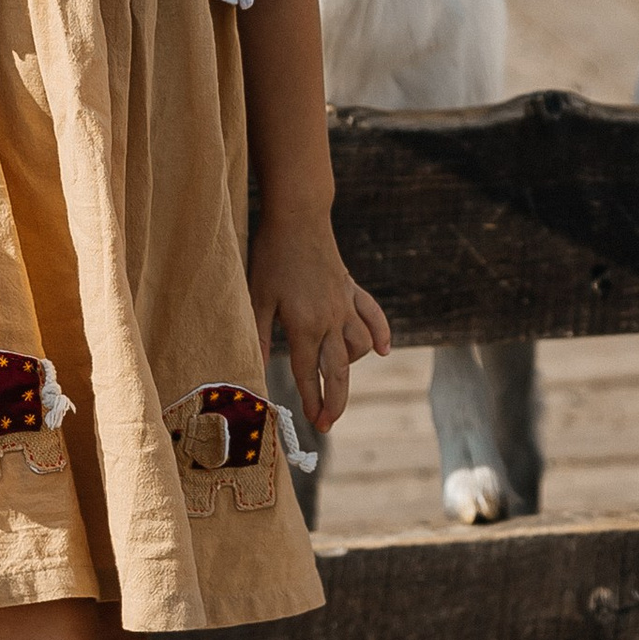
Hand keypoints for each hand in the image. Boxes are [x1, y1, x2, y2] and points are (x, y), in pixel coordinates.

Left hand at [256, 202, 392, 432]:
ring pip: (359, 346)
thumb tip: (256, 372)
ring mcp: (345, 304)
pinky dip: (381, 333)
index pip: (309, 373)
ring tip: (336, 377)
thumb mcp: (257, 297)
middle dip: (336, 400)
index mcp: (305, 325)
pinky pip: (374, 316)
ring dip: (350, 366)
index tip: (312, 423)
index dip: (311, 400)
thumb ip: (260, 337)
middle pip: (339, 370)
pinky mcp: (352, 289)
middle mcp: (331, 319)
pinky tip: (383, 351)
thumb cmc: (272, 256)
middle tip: (329, 423)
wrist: (298, 216)